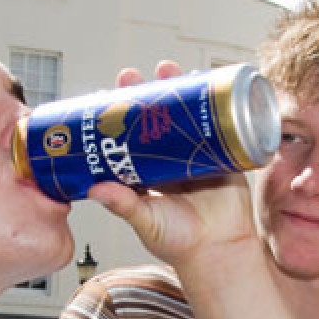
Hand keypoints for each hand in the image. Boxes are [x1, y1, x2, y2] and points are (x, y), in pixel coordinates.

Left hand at [89, 62, 256, 269]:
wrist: (219, 250)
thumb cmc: (179, 241)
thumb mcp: (146, 221)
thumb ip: (123, 205)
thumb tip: (95, 189)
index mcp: (147, 169)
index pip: (129, 132)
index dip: (120, 112)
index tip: (107, 94)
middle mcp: (170, 157)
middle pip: (158, 116)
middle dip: (148, 91)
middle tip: (134, 75)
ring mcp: (197, 153)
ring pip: (186, 113)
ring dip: (180, 87)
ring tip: (170, 68)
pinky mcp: (223, 155)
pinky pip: (220, 124)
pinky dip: (216, 103)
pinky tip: (210, 83)